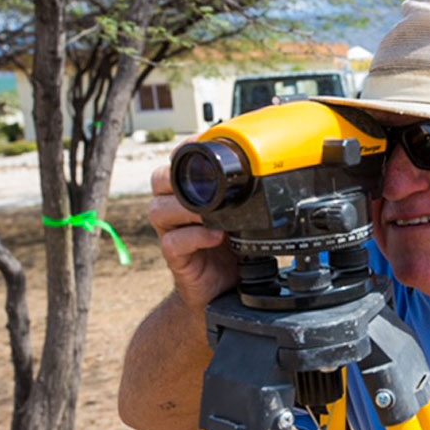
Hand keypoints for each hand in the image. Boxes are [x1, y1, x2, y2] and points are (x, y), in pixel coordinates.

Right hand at [149, 138, 238, 310]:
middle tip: (207, 183)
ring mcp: (172, 233)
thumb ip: (246, 197)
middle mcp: (175, 210)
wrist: (225, 287)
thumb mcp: (242, 217)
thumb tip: (270, 172)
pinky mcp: (176, 258)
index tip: (203, 142)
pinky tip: (214, 236)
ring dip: (186, 208)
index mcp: (189, 194)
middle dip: (178, 177)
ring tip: (212, 214)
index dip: (186, 150)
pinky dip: (194, 236)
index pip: (176, 163)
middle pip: (159, 181)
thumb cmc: (232, 248)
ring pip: (160, 210)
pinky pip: (173, 242)